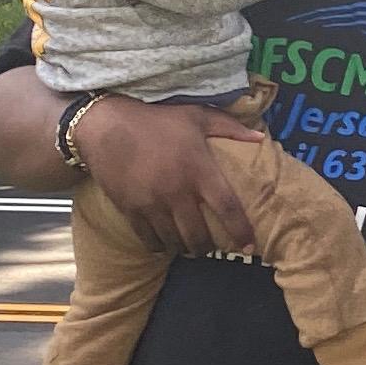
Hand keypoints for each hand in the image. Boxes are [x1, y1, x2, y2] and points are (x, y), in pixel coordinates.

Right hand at [81, 95, 267, 257]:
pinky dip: (159, 246)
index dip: (241, 231)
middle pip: (199, 236)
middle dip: (208, 248)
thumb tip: (260, 137)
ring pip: (174, 241)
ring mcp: (152, 203)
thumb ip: (229, 127)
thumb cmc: (155, 119)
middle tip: (212, 248)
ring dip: (184, 248)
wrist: (105, 125)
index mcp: (198, 169)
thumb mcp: (195, 116)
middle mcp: (177, 191)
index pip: (228, 208)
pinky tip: (164, 243)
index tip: (250, 246)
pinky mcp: (130, 209)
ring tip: (189, 246)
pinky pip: (149, 239)